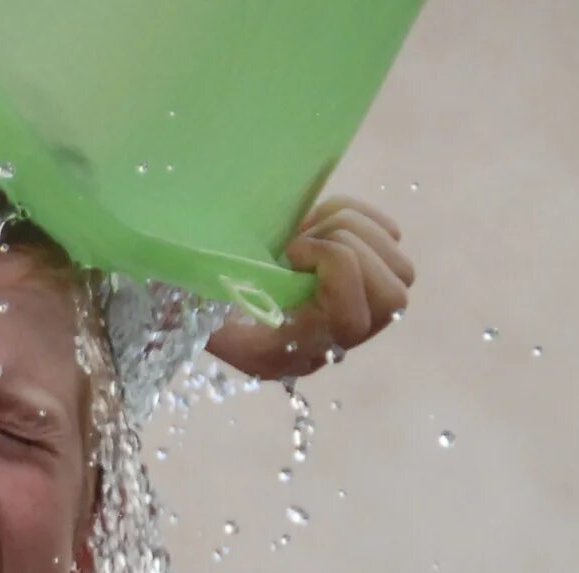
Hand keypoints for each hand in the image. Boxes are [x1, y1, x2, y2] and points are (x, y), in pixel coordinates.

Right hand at [207, 197, 413, 381]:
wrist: (226, 301)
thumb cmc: (211, 303)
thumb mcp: (200, 310)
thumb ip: (193, 308)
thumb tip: (179, 294)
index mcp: (304, 350)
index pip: (353, 318)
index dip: (331, 269)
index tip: (289, 254)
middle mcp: (342, 340)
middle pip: (394, 295)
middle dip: (349, 250)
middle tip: (303, 243)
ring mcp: (366, 311)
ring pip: (400, 265)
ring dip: (352, 230)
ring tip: (309, 234)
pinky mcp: (375, 277)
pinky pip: (392, 237)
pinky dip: (360, 217)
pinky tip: (324, 226)